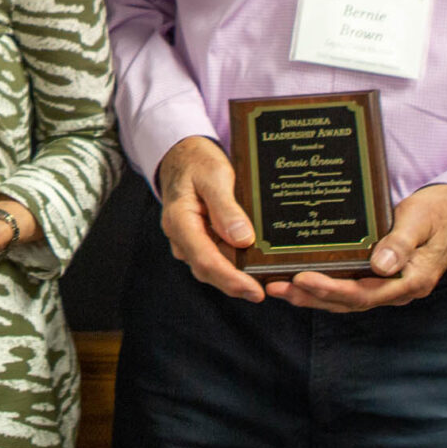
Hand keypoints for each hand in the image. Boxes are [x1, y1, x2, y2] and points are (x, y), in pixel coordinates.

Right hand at [155, 135, 263, 302]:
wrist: (182, 156)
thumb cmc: (198, 162)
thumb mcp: (214, 175)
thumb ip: (226, 208)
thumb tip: (243, 240)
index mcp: (179, 221)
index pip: (205, 260)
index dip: (230, 279)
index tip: (255, 291)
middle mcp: (181, 237)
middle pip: (208, 271)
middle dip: (236, 285)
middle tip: (267, 291)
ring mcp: (189, 241)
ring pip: (213, 268)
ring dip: (237, 277)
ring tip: (266, 279)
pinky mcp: (200, 241)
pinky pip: (218, 258)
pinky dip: (236, 265)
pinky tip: (256, 265)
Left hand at [265, 183, 446, 311]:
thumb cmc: (438, 212)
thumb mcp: (421, 222)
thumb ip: (401, 244)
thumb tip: (379, 266)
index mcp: (410, 281)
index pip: (364, 293)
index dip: (331, 289)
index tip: (301, 279)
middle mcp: (397, 289)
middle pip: (349, 302)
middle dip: (311, 296)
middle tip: (276, 287)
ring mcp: (388, 285)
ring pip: (345, 299)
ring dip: (312, 296)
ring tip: (278, 287)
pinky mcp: (380, 277)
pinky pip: (349, 287)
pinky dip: (323, 287)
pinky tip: (299, 280)